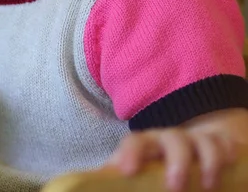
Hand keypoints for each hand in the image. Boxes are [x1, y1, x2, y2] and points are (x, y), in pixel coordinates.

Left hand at [108, 127, 238, 190]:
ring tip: (208, 185)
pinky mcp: (220, 147)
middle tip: (176, 186)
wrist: (186, 157)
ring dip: (207, 160)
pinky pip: (225, 145)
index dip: (130, 153)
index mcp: (147, 147)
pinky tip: (230, 165)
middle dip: (176, 159)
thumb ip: (120, 180)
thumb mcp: (139, 177)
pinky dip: (228, 153)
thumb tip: (94, 182)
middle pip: (172, 139)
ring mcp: (197, 143)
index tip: (127, 171)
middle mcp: (170, 141)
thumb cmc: (154, 171)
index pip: (134, 142)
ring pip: (203, 141)